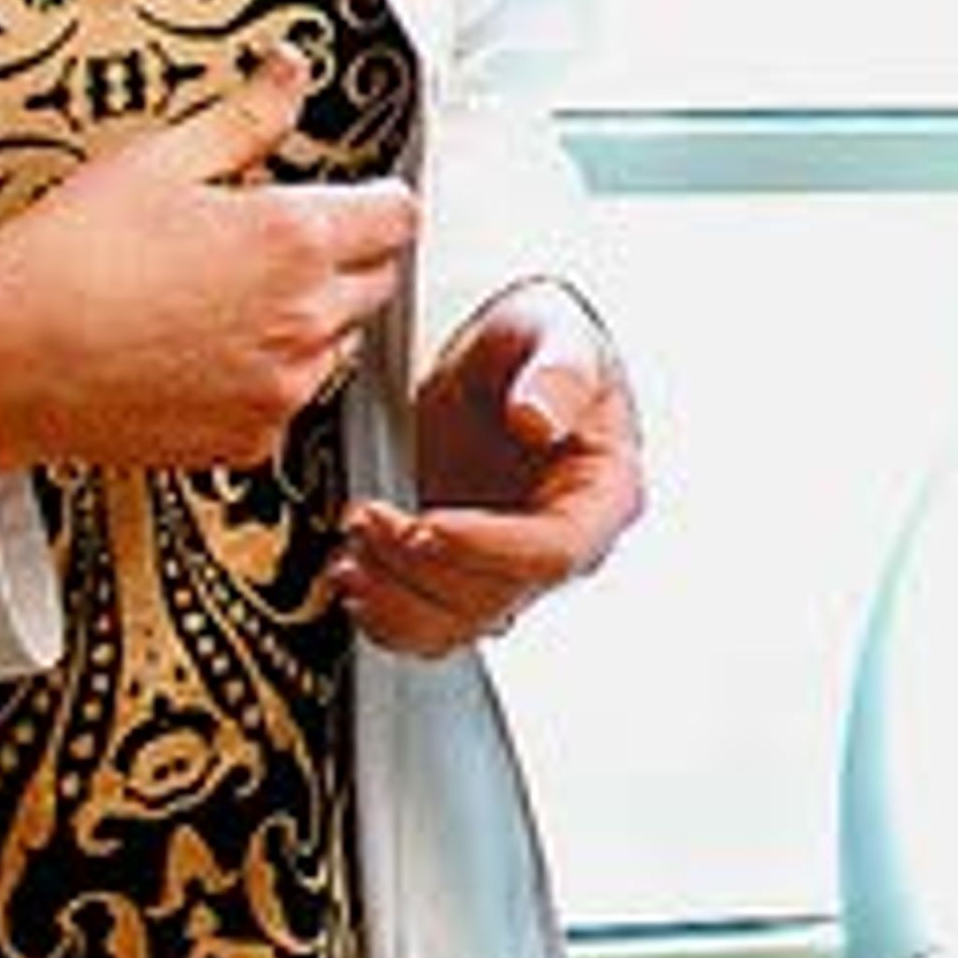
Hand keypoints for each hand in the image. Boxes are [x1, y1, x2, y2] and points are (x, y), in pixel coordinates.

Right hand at [0, 55, 417, 474]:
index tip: (360, 196)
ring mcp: (282, 386)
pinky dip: (265, 377)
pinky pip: (289, 400)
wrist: (3, 359)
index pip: (397, 215)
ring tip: (227, 299)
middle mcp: (305, 318)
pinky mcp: (252, 437)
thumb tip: (288, 75)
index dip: (378, 198)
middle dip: (343, 255)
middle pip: (377, 280)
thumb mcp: (160, 162)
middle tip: (272, 243)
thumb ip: (247, 118)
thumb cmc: (68, 260)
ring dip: (309, 319)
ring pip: (336, 344)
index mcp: (295, 240)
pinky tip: (205, 351)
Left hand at [334, 280, 645, 659]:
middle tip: (369, 517)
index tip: (428, 522)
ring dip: (395, 599)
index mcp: (603, 493)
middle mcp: (563, 544)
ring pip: (459, 623)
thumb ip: (557, 373)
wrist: (498, 354)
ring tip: (353, 547)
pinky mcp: (464, 573)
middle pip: (498, 595)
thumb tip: (538, 420)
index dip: (487, 547)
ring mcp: (511, 565)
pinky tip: (354, 576)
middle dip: (422, 565)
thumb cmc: (540, 341)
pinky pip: (430, 626)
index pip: (555, 551)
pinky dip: (385, 616)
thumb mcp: (556, 332)